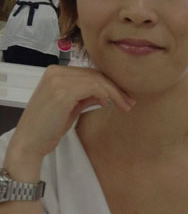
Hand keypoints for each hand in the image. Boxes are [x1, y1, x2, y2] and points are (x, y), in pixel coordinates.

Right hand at [6, 65, 134, 170]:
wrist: (31, 141)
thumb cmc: (49, 126)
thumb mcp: (71, 107)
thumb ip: (86, 96)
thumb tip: (106, 93)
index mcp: (55, 72)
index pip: (89, 73)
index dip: (110, 83)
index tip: (124, 96)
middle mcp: (55, 72)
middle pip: (95, 75)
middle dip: (116, 88)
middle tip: (130, 101)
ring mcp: (58, 81)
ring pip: (97, 80)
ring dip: (115, 93)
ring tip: (125, 106)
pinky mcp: (62, 92)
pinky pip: (92, 87)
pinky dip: (104, 94)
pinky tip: (107, 104)